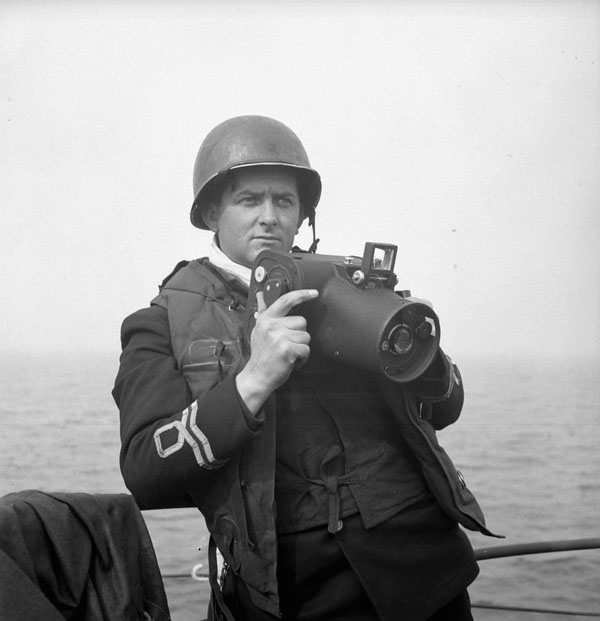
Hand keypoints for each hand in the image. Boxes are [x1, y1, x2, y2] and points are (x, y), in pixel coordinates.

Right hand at [236, 289, 317, 413]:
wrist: (257, 376)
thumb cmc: (261, 354)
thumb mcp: (258, 330)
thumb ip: (263, 311)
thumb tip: (260, 295)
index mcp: (266, 319)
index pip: (286, 300)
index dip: (302, 294)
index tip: (314, 293)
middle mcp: (271, 326)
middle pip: (302, 321)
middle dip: (299, 334)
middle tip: (287, 344)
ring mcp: (279, 337)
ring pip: (306, 336)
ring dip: (301, 347)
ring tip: (288, 353)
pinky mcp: (287, 349)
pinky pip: (306, 349)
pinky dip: (302, 358)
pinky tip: (291, 360)